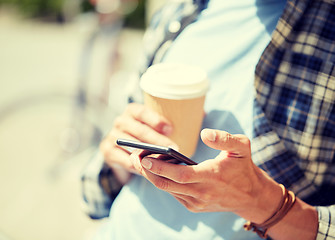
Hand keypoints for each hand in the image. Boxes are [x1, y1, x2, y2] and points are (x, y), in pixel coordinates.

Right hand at [100, 103, 177, 175]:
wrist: (121, 150)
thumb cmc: (143, 136)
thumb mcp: (151, 127)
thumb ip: (160, 130)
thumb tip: (176, 143)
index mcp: (132, 111)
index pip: (143, 112)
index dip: (156, 120)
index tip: (170, 129)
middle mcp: (120, 121)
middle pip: (141, 131)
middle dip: (158, 141)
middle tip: (173, 149)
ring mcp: (112, 136)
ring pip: (133, 146)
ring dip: (149, 154)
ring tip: (164, 161)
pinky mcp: (107, 151)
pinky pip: (125, 160)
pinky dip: (139, 166)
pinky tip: (150, 169)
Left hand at [131, 128, 282, 222]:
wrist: (251, 196)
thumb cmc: (244, 168)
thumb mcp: (242, 147)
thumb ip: (224, 138)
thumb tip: (204, 133)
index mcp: (212, 177)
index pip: (180, 175)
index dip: (160, 167)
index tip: (144, 157)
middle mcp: (202, 193)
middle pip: (166, 184)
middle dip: (147, 171)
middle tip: (134, 156)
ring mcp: (196, 202)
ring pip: (167, 189)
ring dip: (152, 176)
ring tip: (141, 159)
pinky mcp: (193, 206)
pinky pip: (173, 193)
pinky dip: (162, 181)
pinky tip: (157, 169)